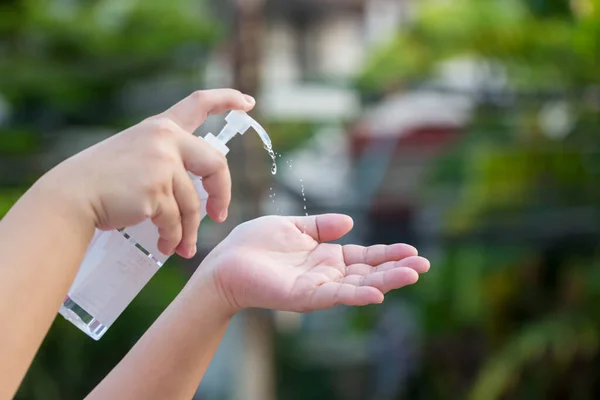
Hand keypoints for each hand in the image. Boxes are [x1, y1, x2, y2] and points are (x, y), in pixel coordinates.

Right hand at [42, 89, 254, 257]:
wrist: (72, 197)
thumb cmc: (102, 180)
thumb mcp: (137, 155)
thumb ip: (167, 162)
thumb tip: (198, 199)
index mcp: (161, 127)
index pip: (199, 103)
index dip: (227, 99)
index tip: (249, 102)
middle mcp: (165, 139)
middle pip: (216, 164)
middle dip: (221, 194)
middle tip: (219, 215)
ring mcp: (162, 165)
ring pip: (192, 204)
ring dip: (189, 231)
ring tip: (182, 247)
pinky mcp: (156, 192)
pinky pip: (176, 221)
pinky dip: (174, 238)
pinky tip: (168, 247)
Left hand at [197, 214, 429, 313]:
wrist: (224, 262)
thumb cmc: (254, 244)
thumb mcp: (293, 226)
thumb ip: (321, 226)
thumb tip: (350, 222)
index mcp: (325, 257)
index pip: (363, 257)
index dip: (387, 254)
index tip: (412, 250)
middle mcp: (325, 274)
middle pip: (367, 272)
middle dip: (395, 269)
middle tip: (423, 265)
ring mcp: (315, 287)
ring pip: (356, 285)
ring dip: (385, 281)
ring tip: (412, 274)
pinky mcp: (301, 296)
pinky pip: (332, 296)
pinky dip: (355, 294)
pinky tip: (377, 292)